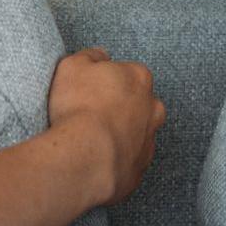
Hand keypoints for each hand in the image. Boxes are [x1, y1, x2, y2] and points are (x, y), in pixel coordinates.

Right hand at [48, 47, 165, 206]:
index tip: (90, 89)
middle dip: (120, 107)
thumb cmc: (80, 107)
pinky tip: (95, 159)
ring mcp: (149, 141)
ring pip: (136, 133)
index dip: (107, 81)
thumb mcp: (72, 66)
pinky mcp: (139, 170)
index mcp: (140, 78)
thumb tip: (99, 55)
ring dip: (120, 134)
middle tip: (92, 113)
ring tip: (92, 139)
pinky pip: (128, 160)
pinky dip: (115, 158)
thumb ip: (90, 56)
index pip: (128, 73)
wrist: (86, 156)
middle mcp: (153, 109)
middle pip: (139, 103)